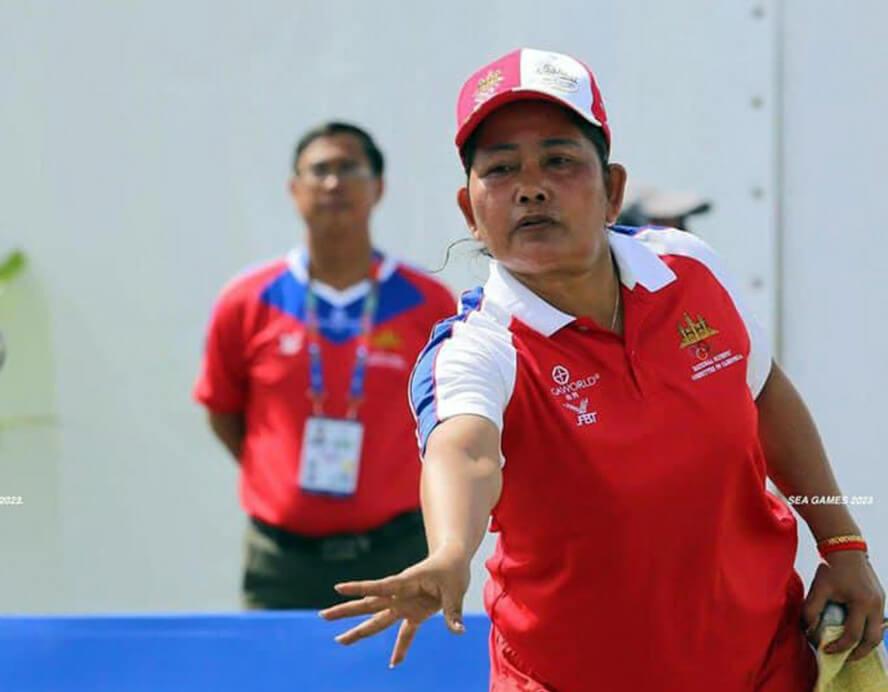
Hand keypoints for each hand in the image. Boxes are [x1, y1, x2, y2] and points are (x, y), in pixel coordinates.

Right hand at [319, 543, 470, 666]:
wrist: (453, 560)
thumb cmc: (452, 570)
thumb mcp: (455, 590)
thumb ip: (452, 612)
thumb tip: (457, 631)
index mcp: (407, 581)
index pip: (380, 586)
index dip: (360, 588)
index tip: (338, 588)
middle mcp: (401, 594)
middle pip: (369, 604)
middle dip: (347, 610)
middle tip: (323, 615)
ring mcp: (405, 605)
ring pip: (377, 619)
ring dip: (360, 630)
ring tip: (339, 640)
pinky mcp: (415, 613)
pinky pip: (405, 633)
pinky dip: (401, 648)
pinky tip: (394, 664)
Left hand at [802, 551, 885, 660]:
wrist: (845, 549)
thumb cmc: (830, 568)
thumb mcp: (818, 588)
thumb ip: (811, 609)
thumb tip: (807, 629)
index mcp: (861, 603)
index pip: (853, 634)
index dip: (839, 646)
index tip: (825, 649)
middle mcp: (875, 605)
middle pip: (873, 640)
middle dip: (858, 652)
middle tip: (844, 658)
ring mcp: (881, 602)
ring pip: (878, 633)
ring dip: (866, 644)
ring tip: (851, 650)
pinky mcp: (880, 598)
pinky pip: (878, 622)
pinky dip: (868, 631)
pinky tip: (856, 634)